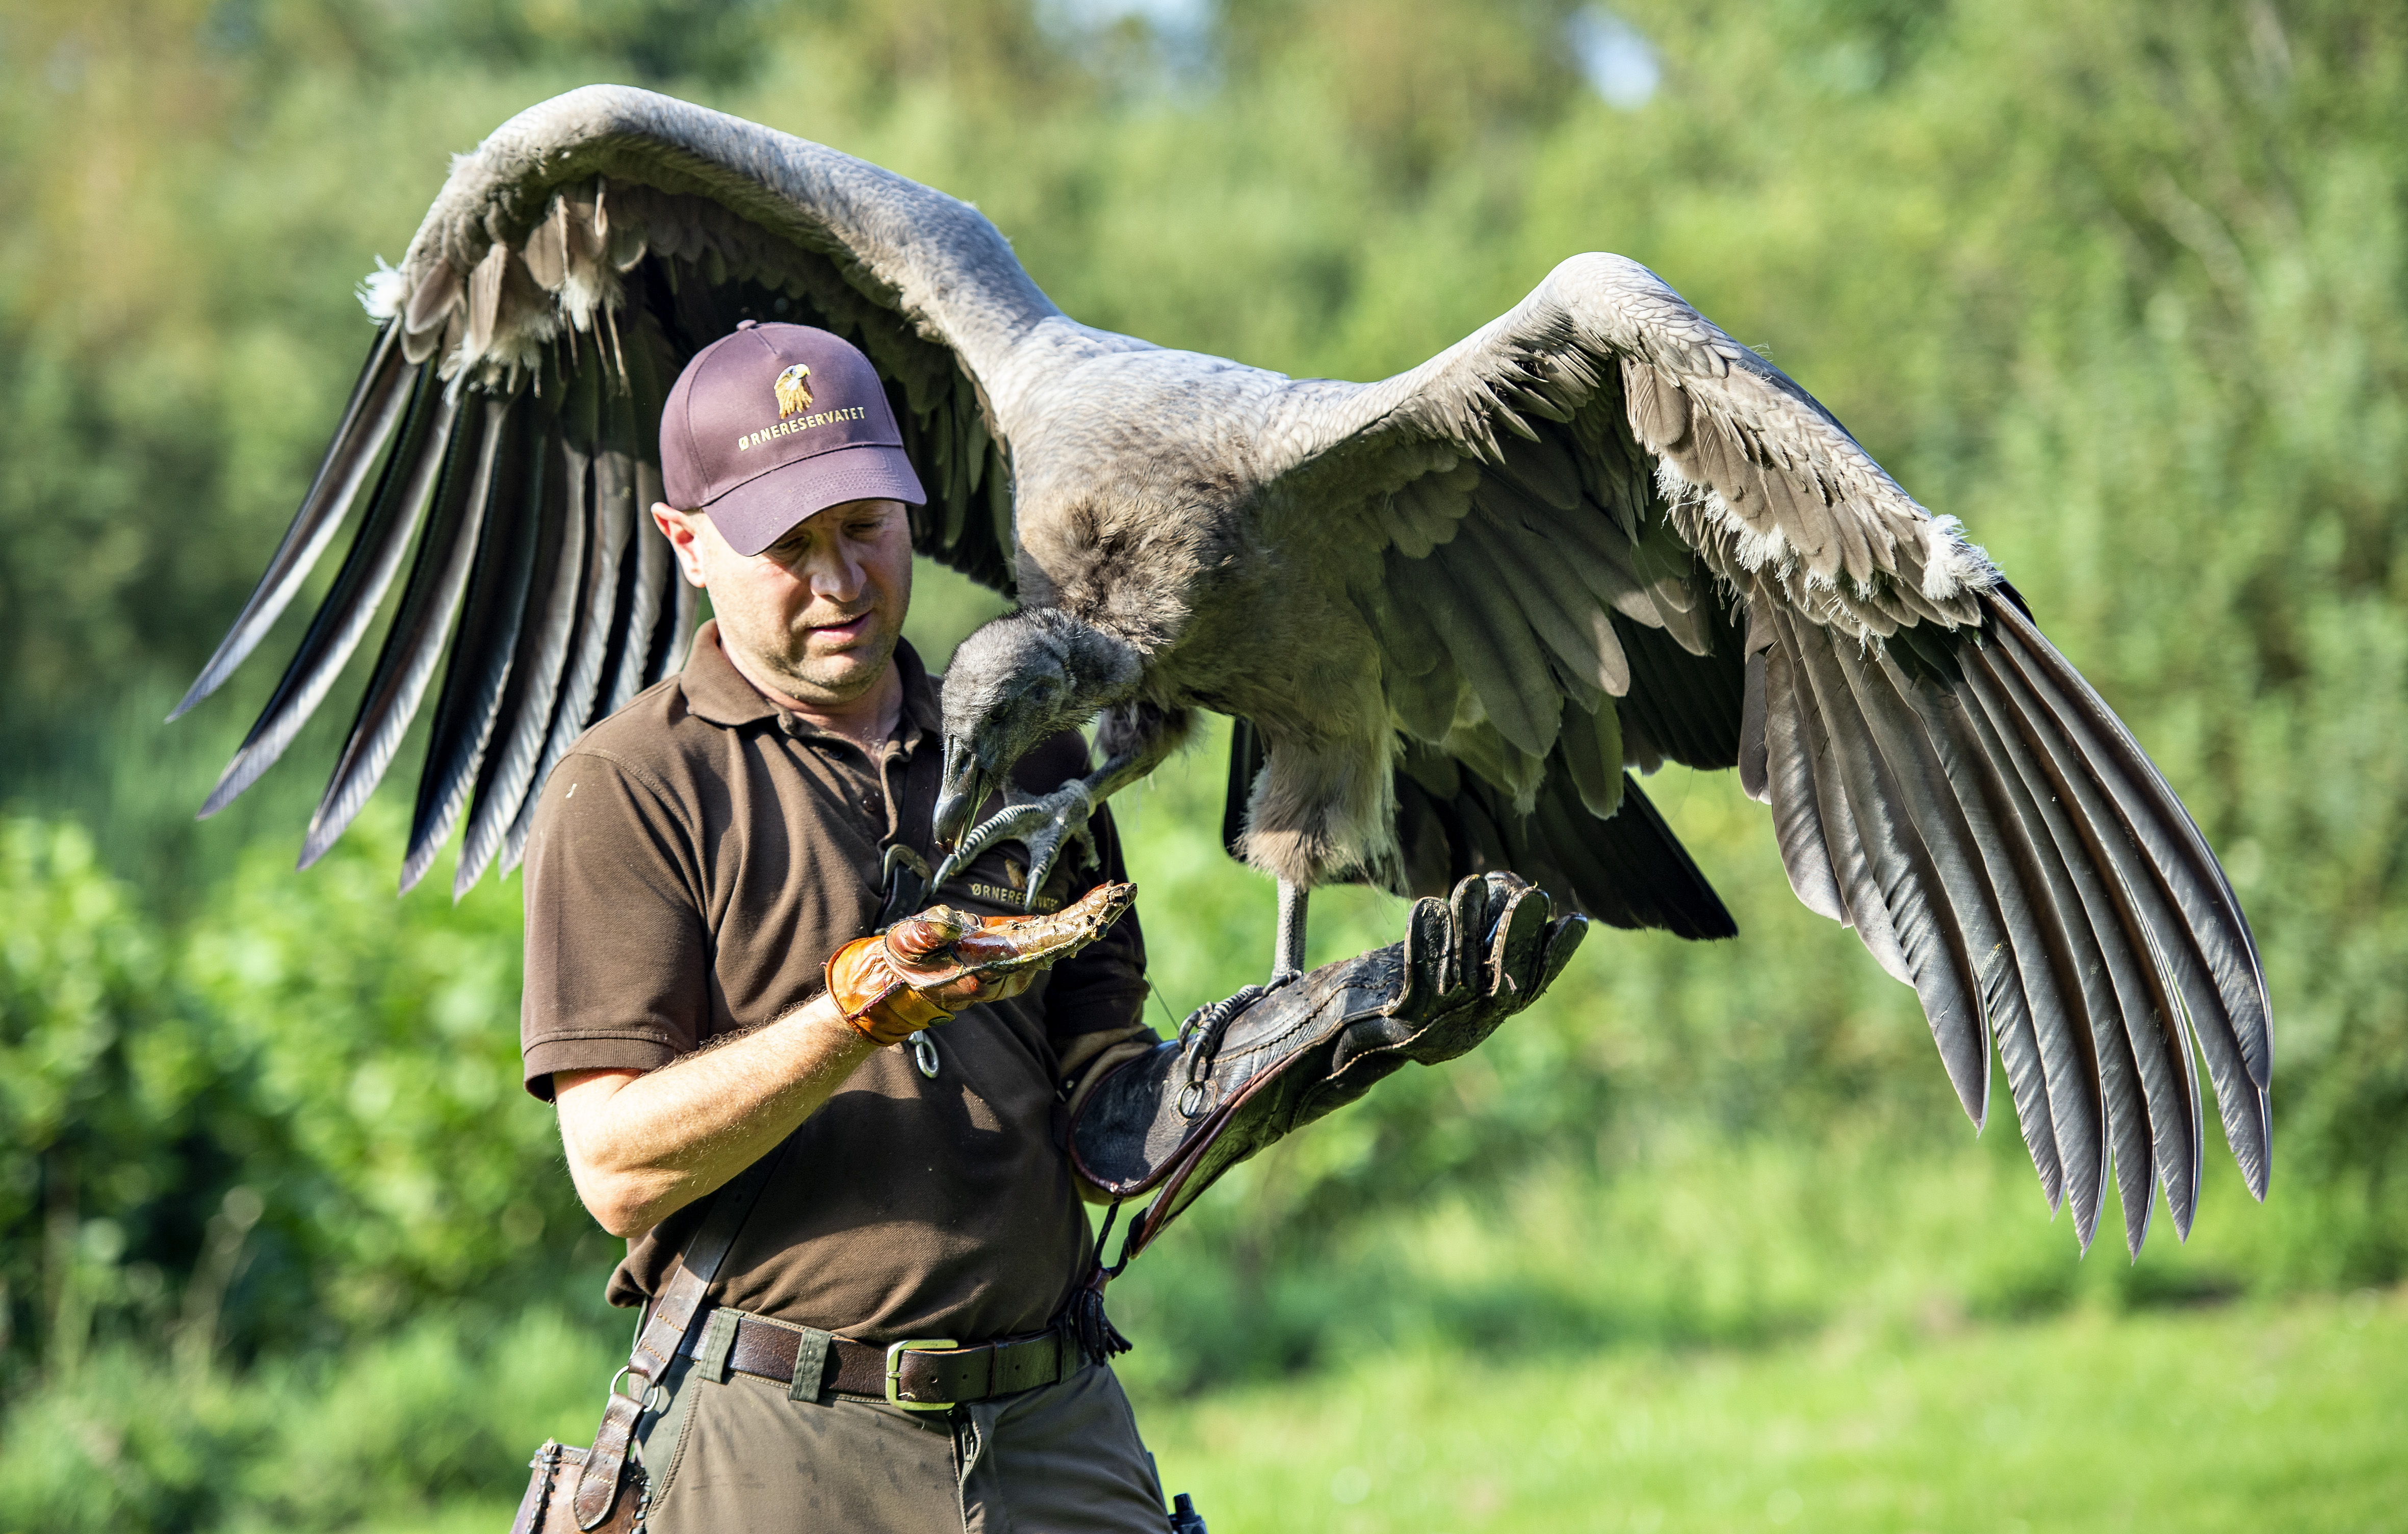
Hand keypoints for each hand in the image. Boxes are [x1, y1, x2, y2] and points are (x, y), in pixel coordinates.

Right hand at [825, 880, 1135, 1043]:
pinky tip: (1095, 906)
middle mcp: (1012, 969)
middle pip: (1064, 940)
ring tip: (1119, 893)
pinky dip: (1075, 921)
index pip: (1044, 944)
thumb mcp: (905, 943)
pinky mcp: (1011, 955)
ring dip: (1090, 916)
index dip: (1074, 926)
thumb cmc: (903, 964)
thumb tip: (959, 922)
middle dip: (1096, 916)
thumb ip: (928, 930)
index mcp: (993, 964)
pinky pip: (1051, 939)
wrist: (900, 989)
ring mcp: (1014, 964)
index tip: (1102, 911)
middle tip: (1127, 892)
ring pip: (1062, 939)